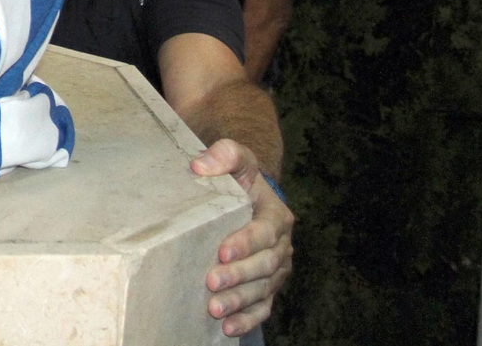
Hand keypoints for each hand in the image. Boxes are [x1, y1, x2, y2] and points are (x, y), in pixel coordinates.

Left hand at [191, 139, 294, 337]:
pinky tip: (227, 328)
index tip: (221, 251)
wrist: (247, 195)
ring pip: (262, 289)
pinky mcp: (265, 286)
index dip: (245, 243)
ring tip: (215, 309)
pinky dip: (247, 319)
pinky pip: (261, 307)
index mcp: (276, 216)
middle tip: (211, 281)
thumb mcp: (235, 158)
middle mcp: (281, 246)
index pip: (264, 231)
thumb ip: (224, 154)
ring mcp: (275, 269)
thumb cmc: (238, 178)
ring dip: (239, 301)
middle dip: (238, 275)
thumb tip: (200, 165)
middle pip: (264, 265)